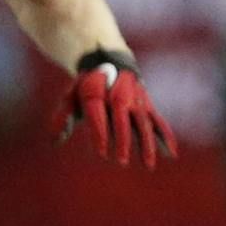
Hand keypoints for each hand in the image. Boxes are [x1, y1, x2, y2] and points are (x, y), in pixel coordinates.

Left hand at [59, 48, 177, 167]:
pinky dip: (165, 136)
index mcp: (96, 90)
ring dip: (147, 144)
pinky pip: (157, 121)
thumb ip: (62, 117)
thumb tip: (55, 140)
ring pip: (142, 122)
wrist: (109, 60)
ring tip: (149, 165)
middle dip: (122, 140)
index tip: (102, 154)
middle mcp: (118, 92)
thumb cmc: (87, 86)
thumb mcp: (70, 96)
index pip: (98, 114)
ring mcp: (135, 97)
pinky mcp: (147, 103)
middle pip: (122, 118)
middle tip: (121, 162)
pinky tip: (170, 154)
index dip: (100, 134)